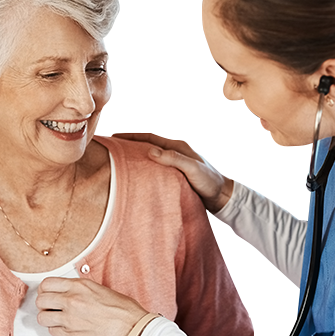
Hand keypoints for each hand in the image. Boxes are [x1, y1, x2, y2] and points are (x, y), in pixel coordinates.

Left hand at [36, 277, 147, 335]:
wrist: (132, 328)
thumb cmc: (123, 310)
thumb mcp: (101, 289)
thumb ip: (81, 290)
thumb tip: (70, 292)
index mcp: (79, 286)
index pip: (47, 284)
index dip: (45, 290)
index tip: (48, 293)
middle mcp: (71, 301)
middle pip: (40, 300)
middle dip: (44, 304)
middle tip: (50, 307)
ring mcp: (70, 319)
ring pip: (42, 318)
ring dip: (47, 318)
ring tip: (56, 319)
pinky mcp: (72, 335)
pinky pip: (52, 332)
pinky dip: (56, 330)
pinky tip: (66, 328)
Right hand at [114, 132, 233, 213]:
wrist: (222, 199)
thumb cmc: (210, 183)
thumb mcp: (192, 169)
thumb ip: (174, 159)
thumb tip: (150, 150)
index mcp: (178, 147)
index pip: (150, 138)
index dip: (132, 137)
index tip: (115, 137)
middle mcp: (175, 154)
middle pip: (148, 146)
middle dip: (130, 145)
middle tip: (112, 148)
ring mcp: (174, 165)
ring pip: (150, 159)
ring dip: (136, 158)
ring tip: (119, 162)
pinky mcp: (175, 177)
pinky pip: (155, 170)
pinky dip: (144, 170)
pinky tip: (135, 177)